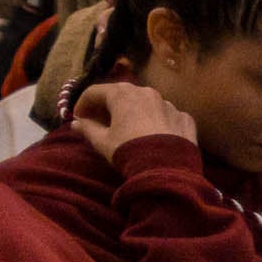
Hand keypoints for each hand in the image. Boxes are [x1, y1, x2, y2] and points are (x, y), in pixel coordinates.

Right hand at [71, 79, 198, 161]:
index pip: (94, 92)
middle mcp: (147, 92)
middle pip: (121, 95)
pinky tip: (152, 135)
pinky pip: (166, 116)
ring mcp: (169, 104)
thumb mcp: (102, 141)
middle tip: (99, 123)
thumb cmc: (128, 150)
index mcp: (123, 93)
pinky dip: (156, 122)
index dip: (82, 104)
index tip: (78, 118)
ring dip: (133, 113)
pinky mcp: (185, 119)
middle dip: (107, 107)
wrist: (168, 169)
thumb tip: (76, 123)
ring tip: (126, 129)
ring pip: (146, 104)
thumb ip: (87, 128)